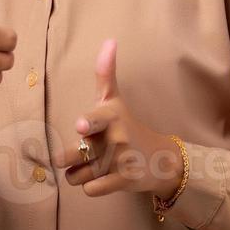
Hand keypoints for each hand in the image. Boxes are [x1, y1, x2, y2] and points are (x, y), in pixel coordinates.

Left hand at [54, 38, 183, 199]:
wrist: (161, 158)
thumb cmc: (128, 125)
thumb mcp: (114, 100)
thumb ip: (106, 73)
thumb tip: (110, 40)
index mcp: (111, 116)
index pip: (97, 117)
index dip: (88, 122)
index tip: (81, 126)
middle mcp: (117, 138)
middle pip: (76, 153)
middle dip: (68, 158)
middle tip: (78, 154)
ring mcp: (122, 161)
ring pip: (78, 174)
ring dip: (79, 174)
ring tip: (93, 165)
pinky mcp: (124, 181)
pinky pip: (92, 189)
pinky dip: (91, 187)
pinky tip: (102, 178)